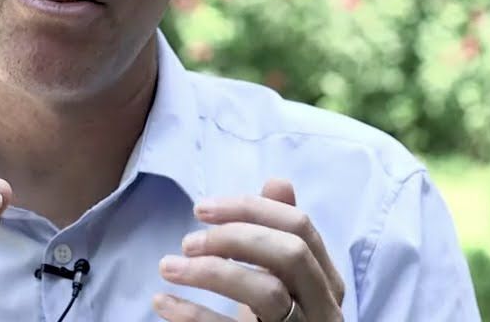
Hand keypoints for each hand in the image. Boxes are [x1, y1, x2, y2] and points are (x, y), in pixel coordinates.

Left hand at [154, 179, 345, 321]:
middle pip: (290, 254)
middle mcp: (325, 306)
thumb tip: (278, 182)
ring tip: (167, 267)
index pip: (300, 227)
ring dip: (210, 272)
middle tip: (187, 242)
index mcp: (326, 279)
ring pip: (268, 293)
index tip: (200, 209)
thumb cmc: (273, 318)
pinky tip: (163, 301)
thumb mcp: (276, 277)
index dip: (250, 209)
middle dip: (235, 237)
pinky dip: (193, 314)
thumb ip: (276, 233)